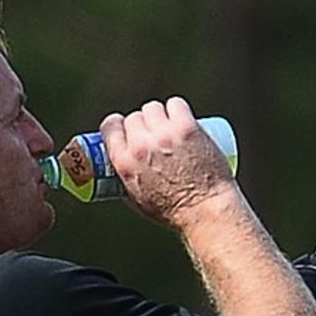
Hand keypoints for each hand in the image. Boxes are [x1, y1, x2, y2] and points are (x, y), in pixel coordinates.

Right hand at [99, 97, 237, 227]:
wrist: (205, 210)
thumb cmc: (174, 212)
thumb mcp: (137, 200)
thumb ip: (125, 179)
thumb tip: (121, 167)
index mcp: (124, 162)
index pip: (110, 126)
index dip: (118, 125)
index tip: (126, 129)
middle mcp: (141, 146)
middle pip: (134, 117)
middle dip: (142, 124)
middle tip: (154, 133)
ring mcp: (164, 135)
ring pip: (153, 108)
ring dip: (159, 115)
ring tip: (168, 126)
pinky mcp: (186, 128)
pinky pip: (176, 104)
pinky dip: (177, 109)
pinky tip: (180, 116)